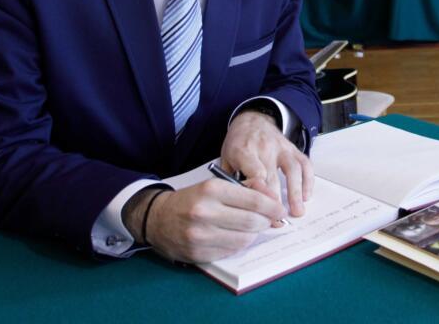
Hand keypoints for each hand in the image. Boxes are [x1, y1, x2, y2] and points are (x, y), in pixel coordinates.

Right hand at [134, 180, 288, 263]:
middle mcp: (205, 212)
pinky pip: (232, 251)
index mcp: (211, 190)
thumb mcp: (216, 185)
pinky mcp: (199, 253)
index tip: (280, 210)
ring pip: (245, 239)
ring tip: (252, 227)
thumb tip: (272, 196)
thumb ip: (246, 188)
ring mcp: (201, 235)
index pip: (254, 200)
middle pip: (252, 222)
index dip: (273, 206)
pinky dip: (239, 244)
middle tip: (271, 220)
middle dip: (267, 222)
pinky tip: (235, 236)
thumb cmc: (192, 199)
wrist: (158, 218)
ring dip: (254, 234)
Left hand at [221, 111, 313, 217]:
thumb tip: (239, 206)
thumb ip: (231, 180)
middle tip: (277, 221)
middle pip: (273, 176)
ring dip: (295, 192)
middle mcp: (264, 148)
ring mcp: (281, 147)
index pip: (255, 172)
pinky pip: (305, 164)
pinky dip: (308, 180)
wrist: (252, 120)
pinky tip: (307, 196)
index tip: (261, 211)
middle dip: (275, 201)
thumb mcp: (226, 158)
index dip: (260, 192)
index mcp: (243, 150)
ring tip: (297, 211)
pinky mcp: (293, 149)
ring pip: (292, 169)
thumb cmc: (238, 144)